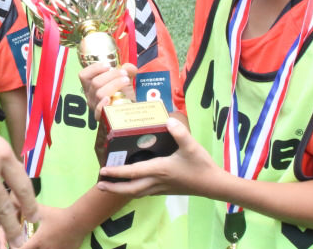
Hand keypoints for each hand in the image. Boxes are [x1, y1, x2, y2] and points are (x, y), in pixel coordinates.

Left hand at [19, 204, 88, 248]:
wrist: (77, 221)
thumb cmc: (58, 216)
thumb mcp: (42, 212)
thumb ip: (30, 209)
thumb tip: (19, 202)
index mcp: (37, 241)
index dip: (16, 248)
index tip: (15, 246)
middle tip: (28, 244)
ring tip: (41, 244)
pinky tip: (53, 245)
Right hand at [79, 62, 135, 119]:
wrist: (129, 112)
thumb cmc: (123, 95)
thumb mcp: (125, 80)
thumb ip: (127, 71)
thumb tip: (129, 67)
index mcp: (91, 85)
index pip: (84, 75)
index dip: (94, 68)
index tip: (108, 65)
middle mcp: (90, 95)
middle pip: (95, 83)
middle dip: (111, 75)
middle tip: (124, 73)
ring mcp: (95, 106)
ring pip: (99, 93)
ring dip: (114, 84)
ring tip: (126, 81)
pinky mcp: (101, 117)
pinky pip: (98, 110)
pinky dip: (102, 104)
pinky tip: (109, 99)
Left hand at [96, 116, 222, 197]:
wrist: (213, 185)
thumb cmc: (201, 165)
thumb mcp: (192, 147)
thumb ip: (180, 133)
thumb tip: (169, 120)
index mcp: (159, 170)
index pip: (133, 173)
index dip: (116, 172)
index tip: (102, 170)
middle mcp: (156, 181)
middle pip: (130, 189)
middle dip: (113, 187)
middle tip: (99, 184)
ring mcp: (160, 188)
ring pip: (136, 192)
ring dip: (121, 190)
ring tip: (109, 186)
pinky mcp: (165, 190)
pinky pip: (144, 192)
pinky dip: (133, 190)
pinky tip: (132, 185)